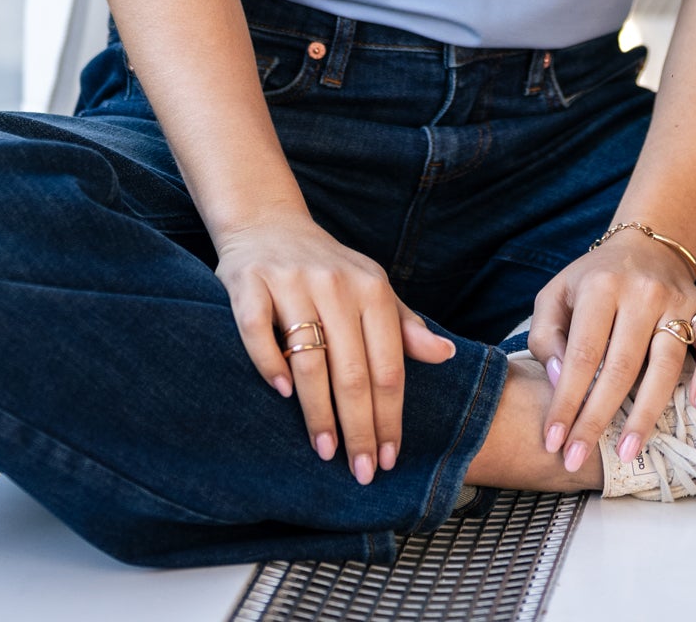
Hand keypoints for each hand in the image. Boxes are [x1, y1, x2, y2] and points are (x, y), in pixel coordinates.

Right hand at [214, 205, 455, 481]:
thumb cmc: (329, 270)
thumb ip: (405, 326)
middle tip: (360, 472)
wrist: (268, 224)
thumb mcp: (373, 289)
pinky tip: (281, 395)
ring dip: (318, 412)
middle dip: (360, 427)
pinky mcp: (249, 284)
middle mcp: (335, 284)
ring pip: (310, 359)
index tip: (388, 459)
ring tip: (326, 451)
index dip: (390, 416)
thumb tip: (445, 354)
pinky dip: (270, 364)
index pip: (388, 366)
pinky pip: (258, 332)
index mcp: (371, 288)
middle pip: (353, 371)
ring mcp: (291, 282)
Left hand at [527, 230, 695, 474]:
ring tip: (628, 450)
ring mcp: (676, 301)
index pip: (583, 354)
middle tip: (577, 459)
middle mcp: (641, 292)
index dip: (567, 400)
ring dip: (646, 413)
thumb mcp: (556, 295)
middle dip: (598, 418)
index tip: (553, 440)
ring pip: (665, 364)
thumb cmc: (594, 281)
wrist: (647, 244)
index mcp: (601, 288)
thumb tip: (556, 378)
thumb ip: (545, 334)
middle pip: (622, 366)